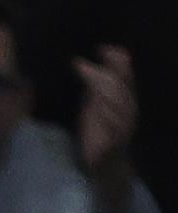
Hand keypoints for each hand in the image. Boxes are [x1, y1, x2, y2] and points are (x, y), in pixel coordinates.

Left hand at [75, 46, 136, 181]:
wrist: (105, 165)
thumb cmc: (99, 131)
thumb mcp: (94, 105)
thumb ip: (95, 87)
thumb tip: (88, 63)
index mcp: (123, 98)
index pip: (124, 74)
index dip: (117, 60)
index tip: (103, 48)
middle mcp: (128, 108)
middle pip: (121, 86)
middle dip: (106, 72)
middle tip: (84, 63)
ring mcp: (124, 125)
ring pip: (120, 103)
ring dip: (105, 88)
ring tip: (90, 76)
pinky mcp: (116, 142)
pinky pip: (115, 127)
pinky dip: (107, 115)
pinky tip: (98, 106)